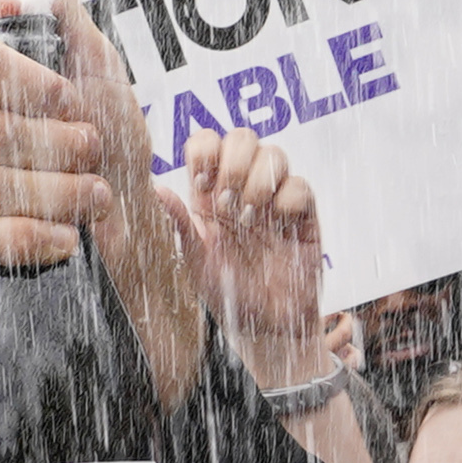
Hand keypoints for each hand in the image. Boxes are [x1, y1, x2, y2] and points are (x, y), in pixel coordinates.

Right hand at [0, 0, 208, 389]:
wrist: (118, 220)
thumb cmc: (105, 140)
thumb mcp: (96, 68)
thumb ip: (62, 19)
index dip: (32, 83)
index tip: (75, 101)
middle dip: (57, 147)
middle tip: (97, 153)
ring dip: (55, 193)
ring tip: (97, 197)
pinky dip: (29, 237)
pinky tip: (66, 237)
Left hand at [165, 129, 329, 389]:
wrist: (266, 325)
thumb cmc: (226, 293)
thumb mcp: (195, 261)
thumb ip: (179, 224)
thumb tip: (156, 189)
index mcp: (211, 193)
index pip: (207, 142)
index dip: (206, 151)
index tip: (203, 184)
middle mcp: (243, 188)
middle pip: (243, 137)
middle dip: (234, 164)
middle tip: (227, 204)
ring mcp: (276, 198)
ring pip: (274, 153)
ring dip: (259, 184)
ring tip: (251, 220)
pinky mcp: (305, 214)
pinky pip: (301, 185)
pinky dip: (287, 202)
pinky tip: (278, 227)